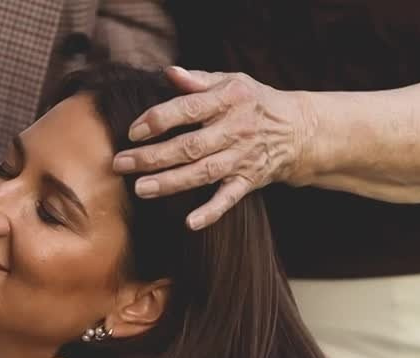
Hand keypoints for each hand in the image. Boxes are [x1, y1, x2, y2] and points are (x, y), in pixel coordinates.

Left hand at [112, 66, 313, 229]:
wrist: (298, 131)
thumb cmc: (254, 103)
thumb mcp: (231, 82)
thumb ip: (198, 81)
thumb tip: (169, 73)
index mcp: (229, 100)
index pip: (188, 109)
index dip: (158, 120)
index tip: (133, 131)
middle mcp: (235, 130)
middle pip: (189, 146)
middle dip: (152, 156)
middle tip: (121, 164)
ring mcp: (242, 158)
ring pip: (203, 173)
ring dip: (170, 183)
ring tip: (141, 189)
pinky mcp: (249, 181)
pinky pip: (228, 199)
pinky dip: (211, 212)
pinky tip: (190, 223)